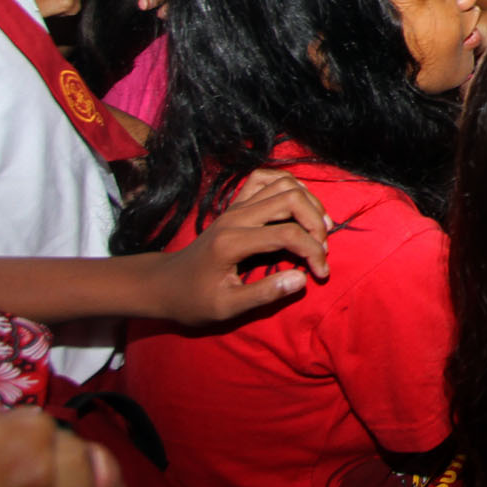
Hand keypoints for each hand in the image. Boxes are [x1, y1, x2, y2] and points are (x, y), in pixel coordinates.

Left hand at [149, 169, 332, 324]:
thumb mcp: (226, 308)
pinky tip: (298, 205)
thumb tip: (302, 280)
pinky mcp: (236, 204)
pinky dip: (288, 185)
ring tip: (318, 228)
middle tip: (322, 249)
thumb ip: (265, 294)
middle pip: (290, 199)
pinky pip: (266, 179)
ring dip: (308, 203)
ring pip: (283, 183)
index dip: (313, 252)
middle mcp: (235, 216)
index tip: (321, 274)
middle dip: (316, 223)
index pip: (287, 234)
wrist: (164, 285)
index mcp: (233, 242)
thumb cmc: (194, 301)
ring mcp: (236, 206)